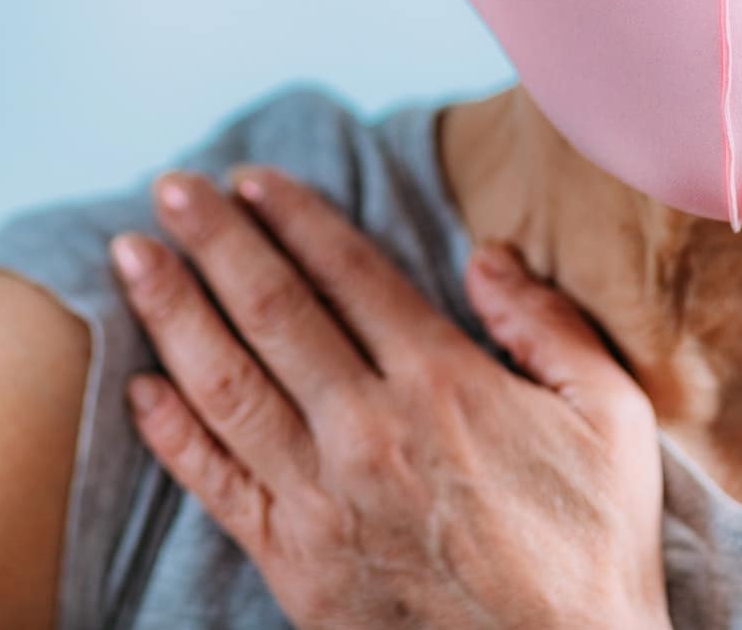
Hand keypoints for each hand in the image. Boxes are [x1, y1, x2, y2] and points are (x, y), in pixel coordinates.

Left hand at [109, 166, 668, 629]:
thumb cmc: (593, 552)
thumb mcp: (611, 421)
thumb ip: (548, 327)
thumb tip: (485, 255)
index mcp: (442, 384)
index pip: (347, 274)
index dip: (293, 218)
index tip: (251, 180)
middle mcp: (368, 430)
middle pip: (270, 311)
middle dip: (213, 240)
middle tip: (169, 189)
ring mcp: (322, 498)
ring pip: (225, 384)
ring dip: (171, 312)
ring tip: (130, 256)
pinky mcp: (293, 562)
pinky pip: (215, 484)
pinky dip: (169, 432)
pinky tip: (137, 385)